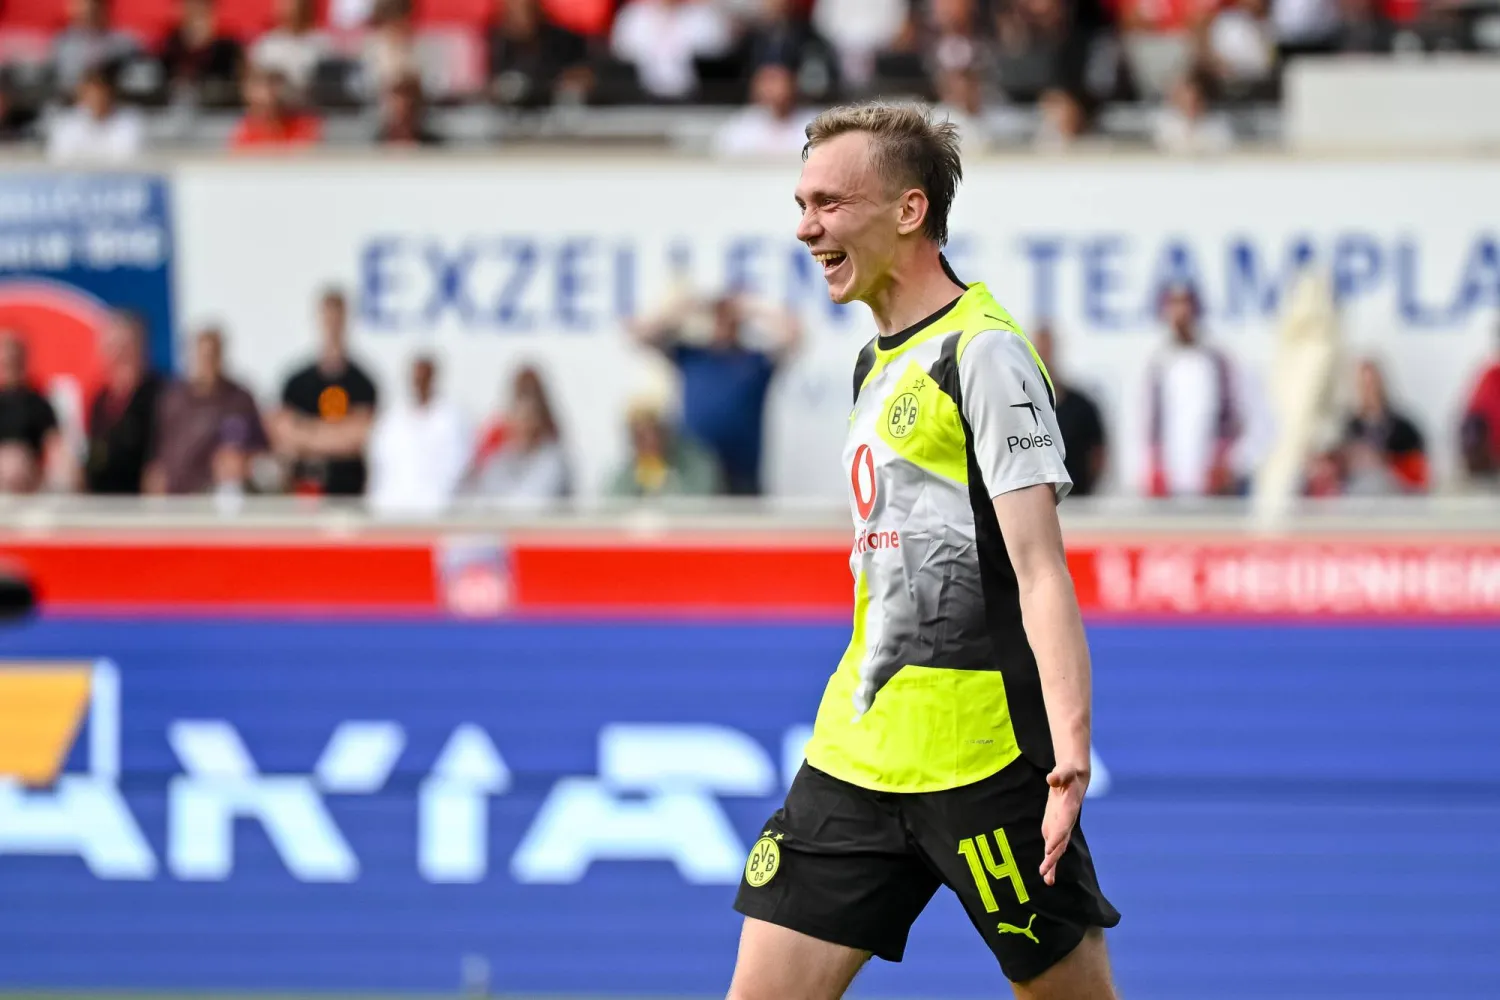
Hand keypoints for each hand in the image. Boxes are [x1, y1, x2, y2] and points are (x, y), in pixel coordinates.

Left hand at [1039, 763, 1088, 886]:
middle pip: (1061, 841)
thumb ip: (1059, 775)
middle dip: (1053, 856)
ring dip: (1052, 863)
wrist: (1075, 779)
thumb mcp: (1065, 771)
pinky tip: (1046, 875)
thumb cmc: (1069, 774)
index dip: (1057, 836)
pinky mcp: (1055, 828)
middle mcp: (1066, 821)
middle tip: (1044, 871)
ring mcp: (1061, 826)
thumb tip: (1051, 778)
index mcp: (1069, 809)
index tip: (1049, 849)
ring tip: (1047, 880)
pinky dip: (1050, 859)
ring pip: (1057, 848)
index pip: (1063, 825)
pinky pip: (1052, 845)